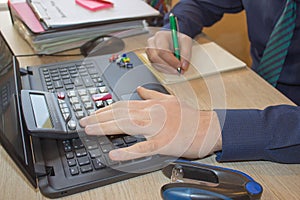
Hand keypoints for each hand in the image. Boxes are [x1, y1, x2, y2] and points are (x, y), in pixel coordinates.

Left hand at [79, 87, 221, 160]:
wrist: (207, 127)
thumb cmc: (189, 116)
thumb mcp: (170, 99)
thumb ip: (152, 94)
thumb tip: (139, 89)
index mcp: (152, 104)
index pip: (124, 104)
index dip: (106, 109)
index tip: (92, 113)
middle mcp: (152, 113)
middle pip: (121, 113)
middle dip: (99, 117)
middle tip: (83, 122)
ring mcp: (157, 127)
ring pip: (127, 125)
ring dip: (106, 128)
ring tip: (90, 130)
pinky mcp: (163, 143)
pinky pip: (143, 147)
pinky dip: (127, 151)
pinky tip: (114, 154)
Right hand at [146, 30, 192, 73]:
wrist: (174, 39)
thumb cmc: (179, 39)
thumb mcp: (186, 42)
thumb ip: (186, 53)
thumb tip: (183, 66)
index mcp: (160, 36)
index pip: (162, 50)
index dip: (170, 60)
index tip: (179, 65)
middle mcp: (152, 43)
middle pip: (155, 58)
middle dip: (168, 67)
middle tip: (178, 70)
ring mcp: (149, 52)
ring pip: (156, 64)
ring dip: (168, 70)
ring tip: (177, 70)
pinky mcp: (151, 59)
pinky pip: (157, 67)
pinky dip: (166, 70)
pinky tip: (173, 69)